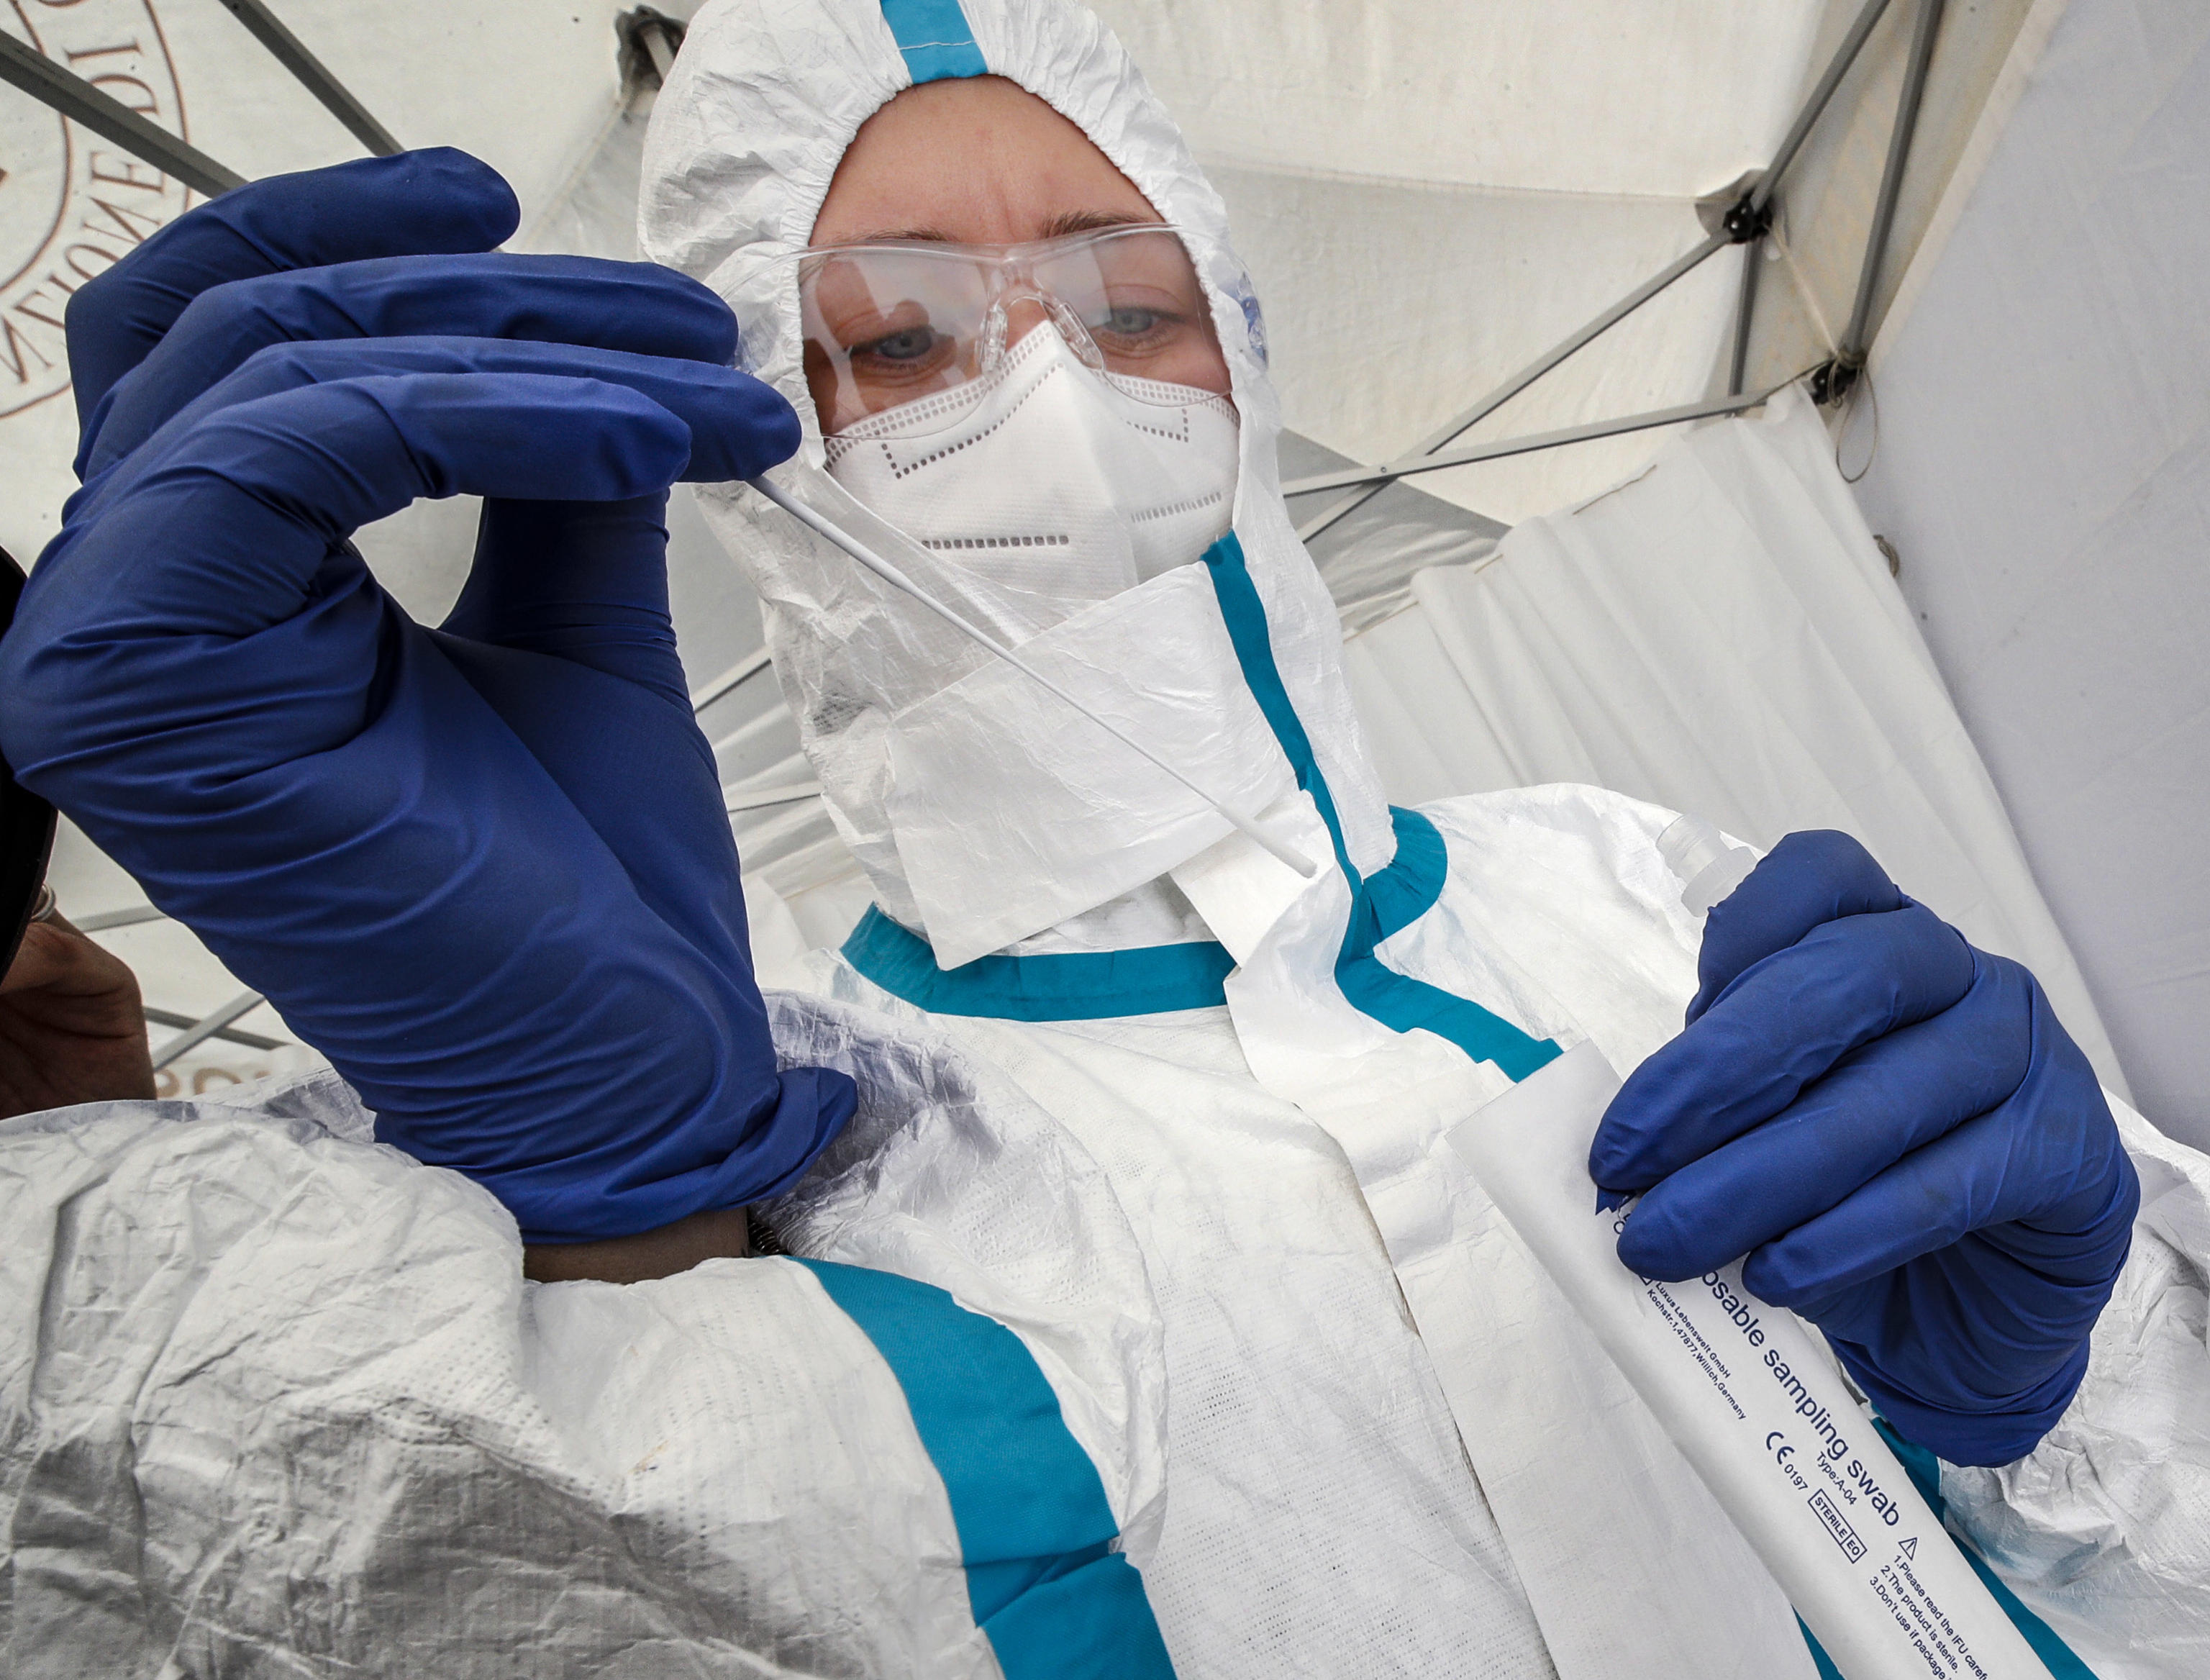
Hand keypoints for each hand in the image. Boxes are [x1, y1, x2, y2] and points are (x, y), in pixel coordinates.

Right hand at [0, 151, 853, 1245]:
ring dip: (518, 352)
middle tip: (681, 330)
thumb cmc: (594, 896)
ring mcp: (114, 652)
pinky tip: (638, 441)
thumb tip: (584, 343)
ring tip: (698, 397)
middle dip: (493, 300)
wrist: (627, 1073)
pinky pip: (299, 452)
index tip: (514, 216)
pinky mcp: (151, 692)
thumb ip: (548, 481)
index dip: (348, 242)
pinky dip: (486, 416)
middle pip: (256, 333)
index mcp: (216, 596)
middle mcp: (129, 614)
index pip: (225, 349)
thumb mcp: (579, 634)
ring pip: (281, 375)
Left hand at [1590, 830, 2138, 1465]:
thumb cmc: (1848, 1192)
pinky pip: (1945, 1187)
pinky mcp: (2072, 1152)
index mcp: (1875, 935)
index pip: (1816, 878)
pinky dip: (1845, 1235)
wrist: (1972, 1309)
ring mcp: (2026, 1054)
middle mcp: (1957, 973)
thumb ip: (1708, 1104)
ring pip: (1881, 1099)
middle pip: (1839, 982)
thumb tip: (1615, 1145)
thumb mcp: (1764, 1125)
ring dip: (1755, 1178)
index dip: (1741, 932)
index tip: (1674, 1014)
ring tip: (1662, 1243)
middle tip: (1620, 1160)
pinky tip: (1773, 1274)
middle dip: (1714, 1073)